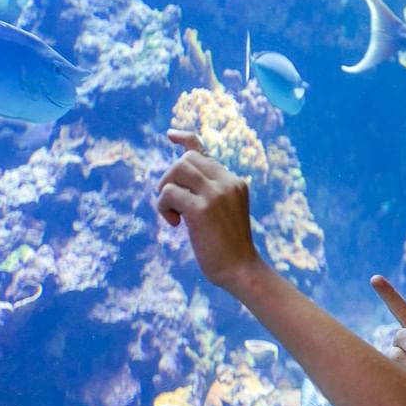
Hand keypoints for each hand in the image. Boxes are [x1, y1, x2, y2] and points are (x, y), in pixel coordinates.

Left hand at [156, 129, 258, 288]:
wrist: (241, 270)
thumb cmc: (228, 247)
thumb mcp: (222, 213)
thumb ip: (206, 194)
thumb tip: (176, 182)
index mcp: (234, 182)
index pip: (203, 151)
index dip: (184, 139)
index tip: (170, 135)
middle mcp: (227, 182)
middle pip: (185, 160)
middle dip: (170, 178)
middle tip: (172, 204)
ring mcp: (216, 194)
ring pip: (177, 169)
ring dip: (166, 189)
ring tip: (173, 212)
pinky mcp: (202, 209)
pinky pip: (170, 193)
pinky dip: (164, 207)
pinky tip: (175, 224)